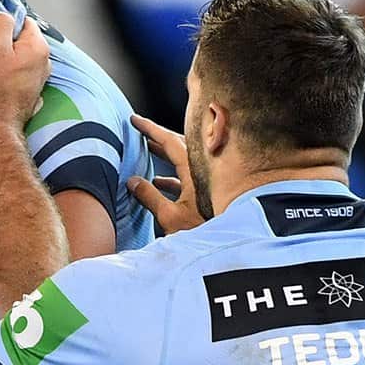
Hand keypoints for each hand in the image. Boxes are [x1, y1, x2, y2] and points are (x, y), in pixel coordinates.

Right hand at [0, 13, 50, 129]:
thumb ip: (1, 23)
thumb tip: (3, 15)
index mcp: (38, 47)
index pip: (24, 21)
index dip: (5, 26)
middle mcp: (44, 62)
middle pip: (22, 40)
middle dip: (4, 44)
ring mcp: (39, 79)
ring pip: (19, 58)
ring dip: (5, 61)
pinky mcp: (30, 92)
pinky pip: (18, 74)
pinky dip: (7, 75)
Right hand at [126, 114, 205, 234]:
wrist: (232, 244)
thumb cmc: (205, 231)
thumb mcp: (170, 216)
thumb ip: (149, 197)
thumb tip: (132, 181)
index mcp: (194, 171)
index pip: (169, 142)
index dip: (150, 129)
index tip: (135, 120)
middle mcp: (203, 171)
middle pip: (178, 146)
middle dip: (158, 137)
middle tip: (141, 130)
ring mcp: (207, 181)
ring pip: (183, 161)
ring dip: (164, 155)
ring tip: (147, 151)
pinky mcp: (209, 193)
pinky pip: (187, 176)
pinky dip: (171, 174)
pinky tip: (159, 182)